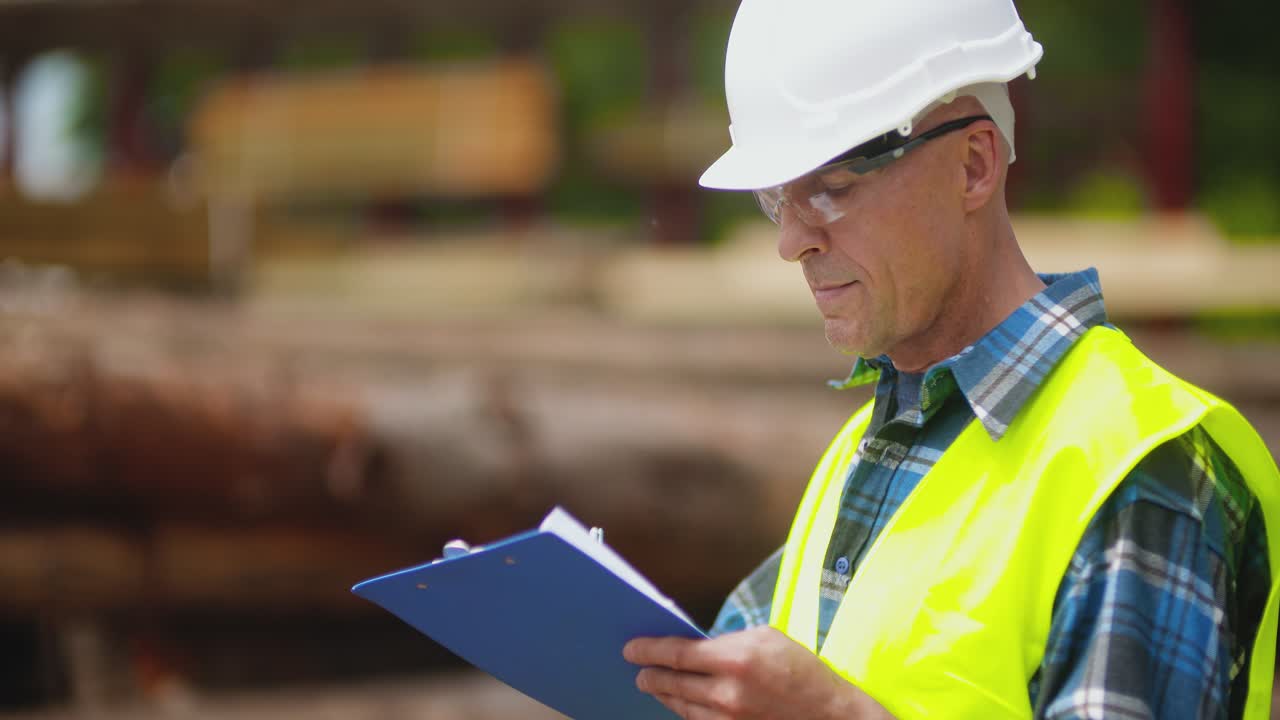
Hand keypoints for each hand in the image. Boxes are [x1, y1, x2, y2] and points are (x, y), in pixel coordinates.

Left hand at [623, 626, 893, 719]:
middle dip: (651, 676)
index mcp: (735, 659)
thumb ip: (728, 641)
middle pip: (672, 684)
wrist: (830, 716)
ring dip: (665, 695)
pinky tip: (681, 704)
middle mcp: (727, 693)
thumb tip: (696, 645)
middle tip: (638, 671)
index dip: (648, 651)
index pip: (677, 654)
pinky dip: (686, 712)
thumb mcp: (767, 638)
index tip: (631, 649)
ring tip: (655, 685)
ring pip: (681, 707)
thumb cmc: (801, 671)